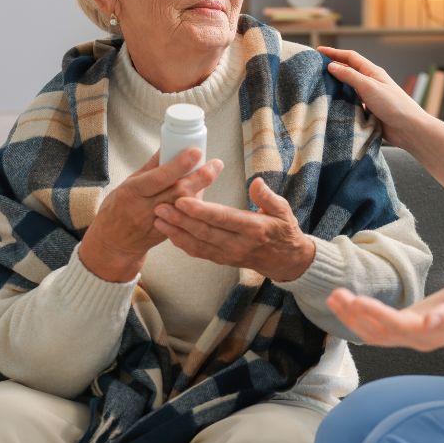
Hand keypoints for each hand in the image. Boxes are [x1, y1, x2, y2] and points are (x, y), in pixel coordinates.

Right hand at [81, 149, 221, 281]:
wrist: (113, 244)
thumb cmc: (118, 209)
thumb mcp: (127, 184)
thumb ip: (150, 168)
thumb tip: (167, 145)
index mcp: (133, 192)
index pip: (159, 177)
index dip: (178, 165)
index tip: (195, 152)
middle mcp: (145, 208)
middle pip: (177, 192)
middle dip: (200, 177)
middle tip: (216, 164)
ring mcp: (157, 224)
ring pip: (185, 207)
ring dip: (201, 189)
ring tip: (212, 171)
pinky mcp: (167, 235)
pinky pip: (185, 219)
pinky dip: (196, 205)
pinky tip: (202, 192)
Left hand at [152, 176, 315, 281]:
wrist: (285, 260)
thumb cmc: (283, 230)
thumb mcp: (283, 210)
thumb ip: (267, 196)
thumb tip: (256, 182)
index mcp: (254, 229)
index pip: (223, 219)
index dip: (201, 211)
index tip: (183, 200)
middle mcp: (239, 244)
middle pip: (205, 232)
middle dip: (181, 220)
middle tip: (161, 206)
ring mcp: (229, 255)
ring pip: (198, 244)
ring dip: (176, 232)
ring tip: (158, 218)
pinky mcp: (222, 260)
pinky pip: (199, 253)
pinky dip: (182, 243)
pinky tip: (169, 232)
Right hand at [317, 46, 432, 150]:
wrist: (409, 129)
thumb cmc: (393, 105)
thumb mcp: (369, 87)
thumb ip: (350, 76)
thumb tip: (331, 66)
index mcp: (372, 72)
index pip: (350, 58)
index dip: (334, 53)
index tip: (318, 51)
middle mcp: (370, 83)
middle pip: (348, 71)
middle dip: (332, 68)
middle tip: (314, 68)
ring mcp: (369, 97)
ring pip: (348, 88)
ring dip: (335, 86)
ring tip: (318, 86)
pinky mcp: (368, 111)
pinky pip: (351, 104)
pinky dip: (341, 102)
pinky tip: (331, 106)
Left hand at [325, 273, 443, 351]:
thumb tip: (429, 322)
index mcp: (432, 332)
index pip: (396, 325)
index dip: (374, 314)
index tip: (355, 299)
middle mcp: (419, 339)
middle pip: (379, 333)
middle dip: (355, 316)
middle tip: (336, 295)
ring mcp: (413, 337)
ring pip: (375, 334)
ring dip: (353, 319)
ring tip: (335, 298)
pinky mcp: (409, 329)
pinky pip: (380, 330)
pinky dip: (361, 320)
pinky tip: (348, 308)